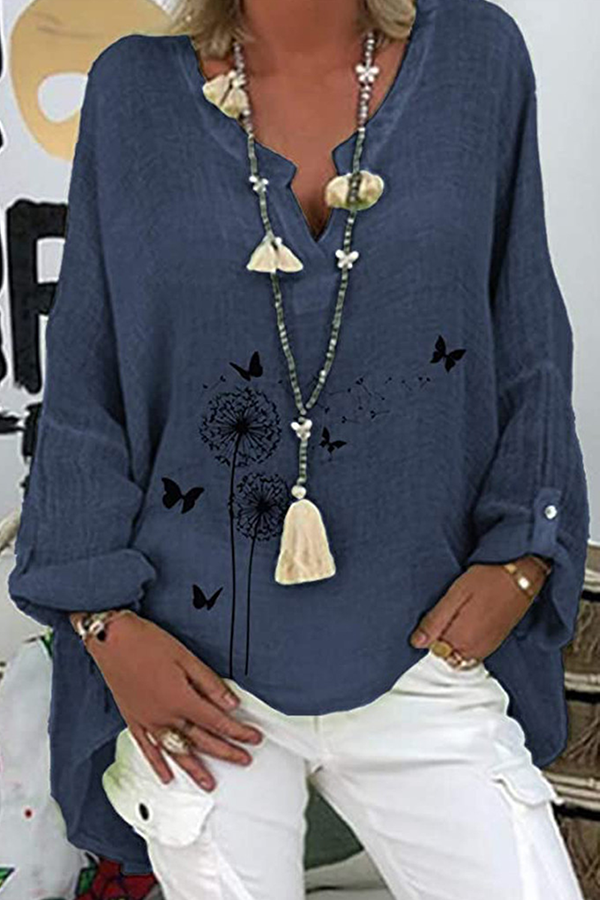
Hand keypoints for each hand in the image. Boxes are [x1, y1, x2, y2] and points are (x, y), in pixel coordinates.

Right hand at [85, 611, 263, 790]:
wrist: (111, 639)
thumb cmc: (146, 642)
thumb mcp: (186, 657)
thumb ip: (209, 683)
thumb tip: (230, 703)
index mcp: (181, 699)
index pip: (217, 721)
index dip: (238, 732)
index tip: (252, 738)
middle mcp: (164, 716)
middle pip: (201, 740)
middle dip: (226, 752)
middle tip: (243, 759)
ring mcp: (148, 721)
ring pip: (176, 751)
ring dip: (195, 769)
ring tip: (209, 783)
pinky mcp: (133, 720)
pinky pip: (148, 749)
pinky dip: (158, 765)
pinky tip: (167, 777)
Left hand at [409, 556, 548, 660]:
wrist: (522, 578)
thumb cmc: (489, 580)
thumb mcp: (455, 594)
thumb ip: (435, 621)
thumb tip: (416, 642)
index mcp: (461, 639)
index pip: (432, 651)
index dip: (428, 636)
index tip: (430, 621)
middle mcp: (474, 650)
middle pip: (446, 655)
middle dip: (440, 640)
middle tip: (443, 615)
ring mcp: (486, 649)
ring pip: (459, 656)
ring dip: (453, 642)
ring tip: (456, 616)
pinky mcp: (494, 644)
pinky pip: (473, 653)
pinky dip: (465, 642)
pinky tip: (467, 622)